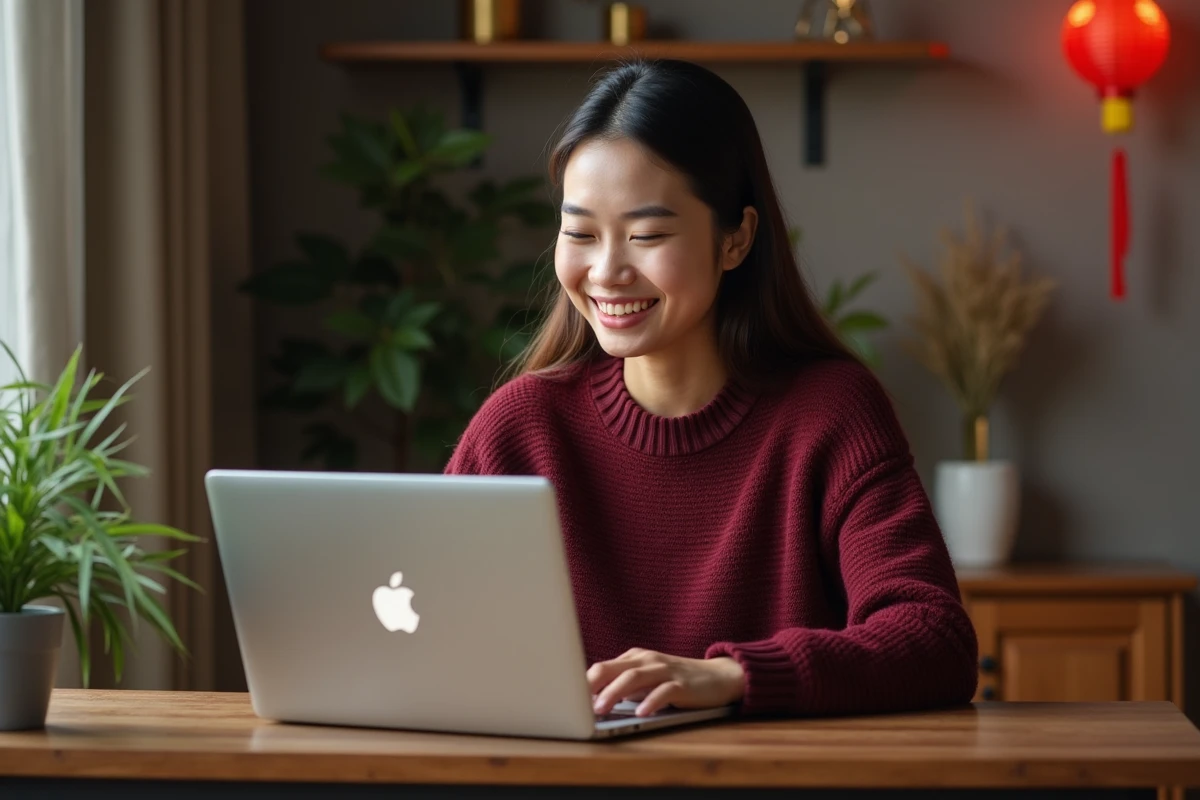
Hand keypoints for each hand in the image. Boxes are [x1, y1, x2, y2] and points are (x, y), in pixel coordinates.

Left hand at [587, 648, 745, 716]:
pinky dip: (650, 701)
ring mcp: (665, 670)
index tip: (565, 697)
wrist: (718, 677)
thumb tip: (591, 702)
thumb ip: (623, 686)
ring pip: (634, 678)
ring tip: (600, 708)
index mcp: (634, 658)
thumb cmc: (676, 680)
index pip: (602, 667)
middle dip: (592, 685)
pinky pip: (664, 691)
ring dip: (614, 692)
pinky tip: (640, 712)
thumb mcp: (646, 680)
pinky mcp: (682, 684)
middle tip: (575, 702)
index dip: (583, 682)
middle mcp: (647, 660)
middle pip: (613, 668)